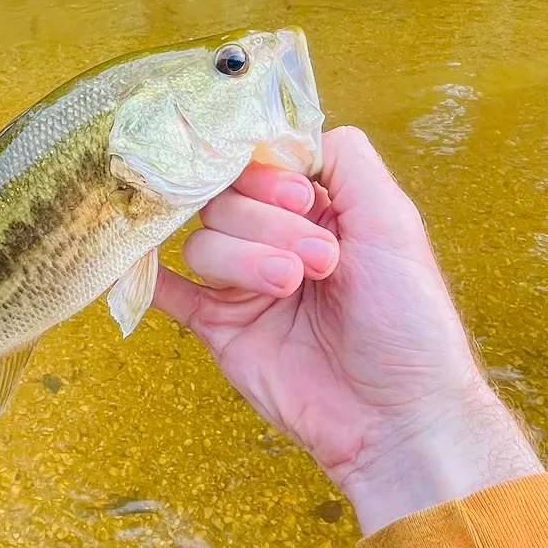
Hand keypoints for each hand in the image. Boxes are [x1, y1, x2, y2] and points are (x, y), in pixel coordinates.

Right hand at [153, 126, 542, 533]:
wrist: (395, 416)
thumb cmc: (409, 321)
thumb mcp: (393, 221)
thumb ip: (345, 159)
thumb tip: (287, 131)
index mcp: (318, 208)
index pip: (261, 160)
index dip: (270, 173)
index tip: (302, 199)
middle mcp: (275, 238)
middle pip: (227, 196)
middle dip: (268, 222)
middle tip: (321, 263)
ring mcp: (244, 284)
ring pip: (203, 241)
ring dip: (244, 258)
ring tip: (290, 289)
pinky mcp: (219, 328)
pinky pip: (169, 292)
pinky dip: (149, 276)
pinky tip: (139, 265)